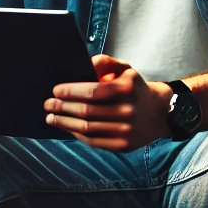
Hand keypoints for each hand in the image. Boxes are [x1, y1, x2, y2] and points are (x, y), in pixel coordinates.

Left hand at [44, 54, 171, 150]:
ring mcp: (125, 130)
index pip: (93, 91)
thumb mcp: (125, 69)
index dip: (71, 91)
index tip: (56, 91)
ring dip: (64, 122)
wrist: (159, 113)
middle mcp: (127, 110)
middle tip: (48, 104)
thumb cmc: (135, 88)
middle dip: (63, 107)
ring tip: (51, 117)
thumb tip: (86, 64)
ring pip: (87, 128)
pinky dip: (75, 134)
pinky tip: (66, 127)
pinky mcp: (122, 145)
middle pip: (87, 111)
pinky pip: (93, 141)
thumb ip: (106, 62)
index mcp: (127, 89)